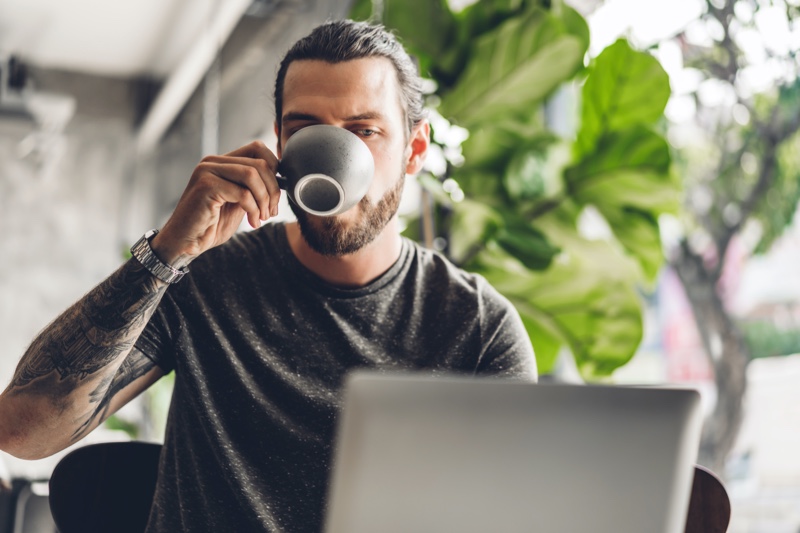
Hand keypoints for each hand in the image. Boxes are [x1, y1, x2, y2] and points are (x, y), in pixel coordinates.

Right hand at [151, 141, 280, 266]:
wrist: (186, 242)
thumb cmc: (211, 225)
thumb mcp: (239, 202)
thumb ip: (253, 187)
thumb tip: (281, 179)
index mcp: (222, 162)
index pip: (257, 149)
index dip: (275, 169)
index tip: (276, 195)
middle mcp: (213, 162)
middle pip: (259, 163)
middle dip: (273, 190)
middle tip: (271, 212)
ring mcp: (207, 171)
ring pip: (252, 175)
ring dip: (264, 199)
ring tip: (261, 217)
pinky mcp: (205, 186)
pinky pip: (243, 193)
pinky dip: (253, 209)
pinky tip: (252, 222)